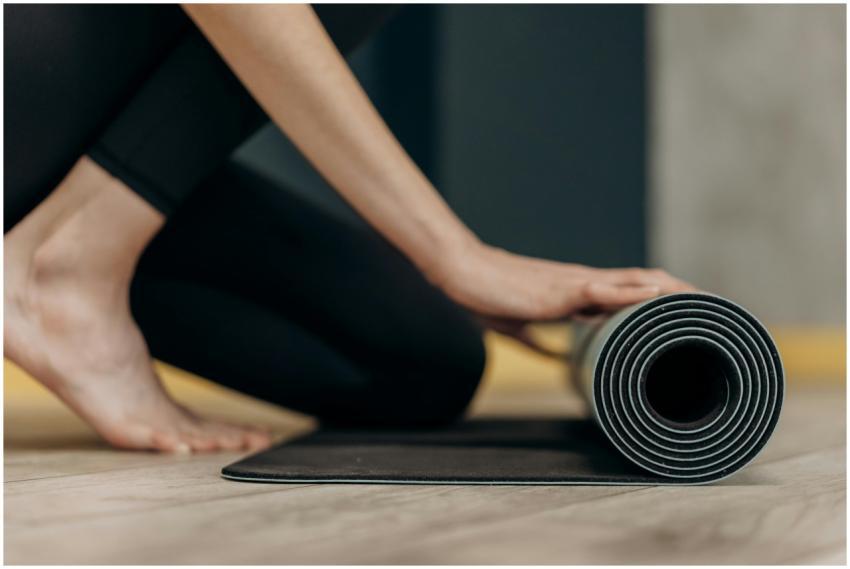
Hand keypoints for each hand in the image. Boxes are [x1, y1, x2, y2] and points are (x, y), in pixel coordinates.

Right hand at [431, 240, 695, 354]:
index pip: (629, 291)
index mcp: (577, 292)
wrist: (464, 274)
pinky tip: (661, 297)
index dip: (660, 298)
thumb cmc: (487, 295)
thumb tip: (557, 358)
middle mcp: (584, 283)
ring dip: (672, 291)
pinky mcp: (563, 291)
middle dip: (682, 294)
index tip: (687, 311)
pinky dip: (635, 294)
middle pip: (646, 282)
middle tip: (715, 308)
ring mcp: (577, 284)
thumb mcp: (518, 326)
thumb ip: (540, 341)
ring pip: (636, 282)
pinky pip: (606, 290)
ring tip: (705, 302)